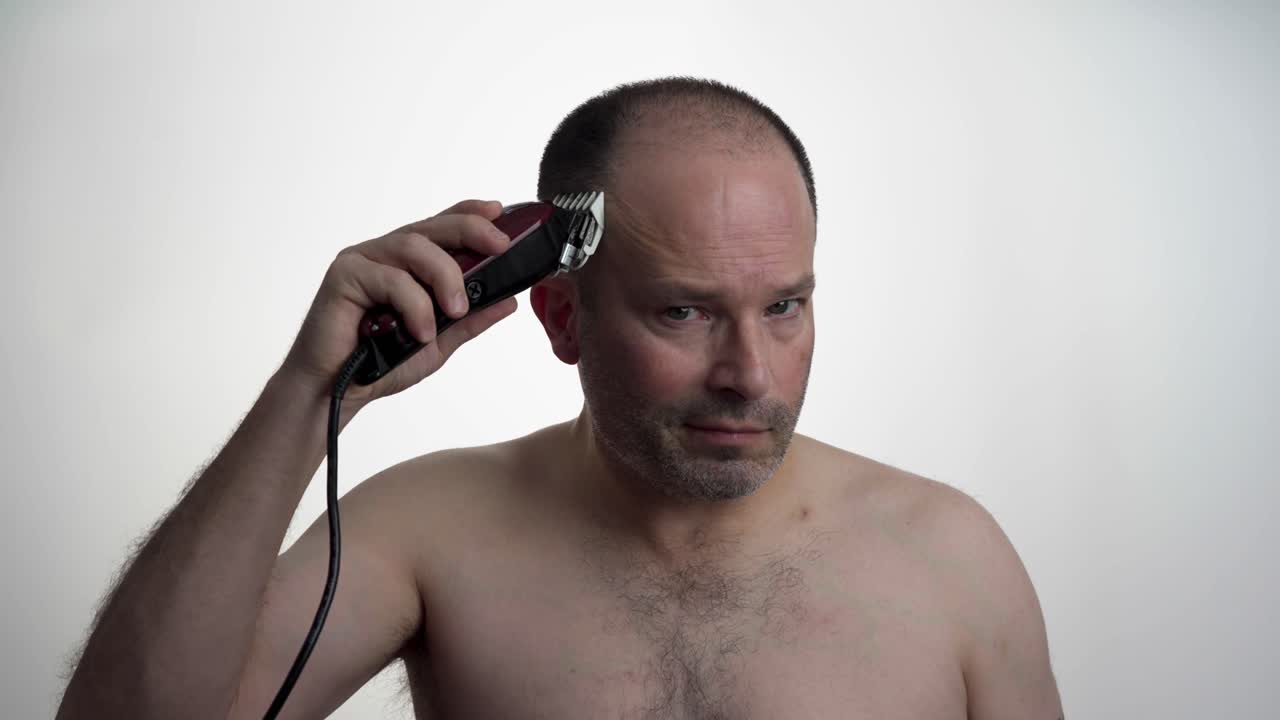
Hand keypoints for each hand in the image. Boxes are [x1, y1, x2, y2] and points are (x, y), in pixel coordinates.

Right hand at [278, 199, 516, 407]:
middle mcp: (384, 255)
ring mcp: (362, 261)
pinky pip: (390, 278)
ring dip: (445, 277)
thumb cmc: (378, 363)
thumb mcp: (437, 342)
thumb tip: (509, 301)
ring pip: (414, 247)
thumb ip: (469, 320)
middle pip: (431, 228)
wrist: (336, 391)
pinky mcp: (343, 275)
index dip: (470, 213)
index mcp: (406, 264)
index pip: (441, 226)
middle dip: (470, 231)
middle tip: (500, 247)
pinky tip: (421, 332)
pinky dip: (414, 305)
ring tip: (456, 311)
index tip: (500, 211)